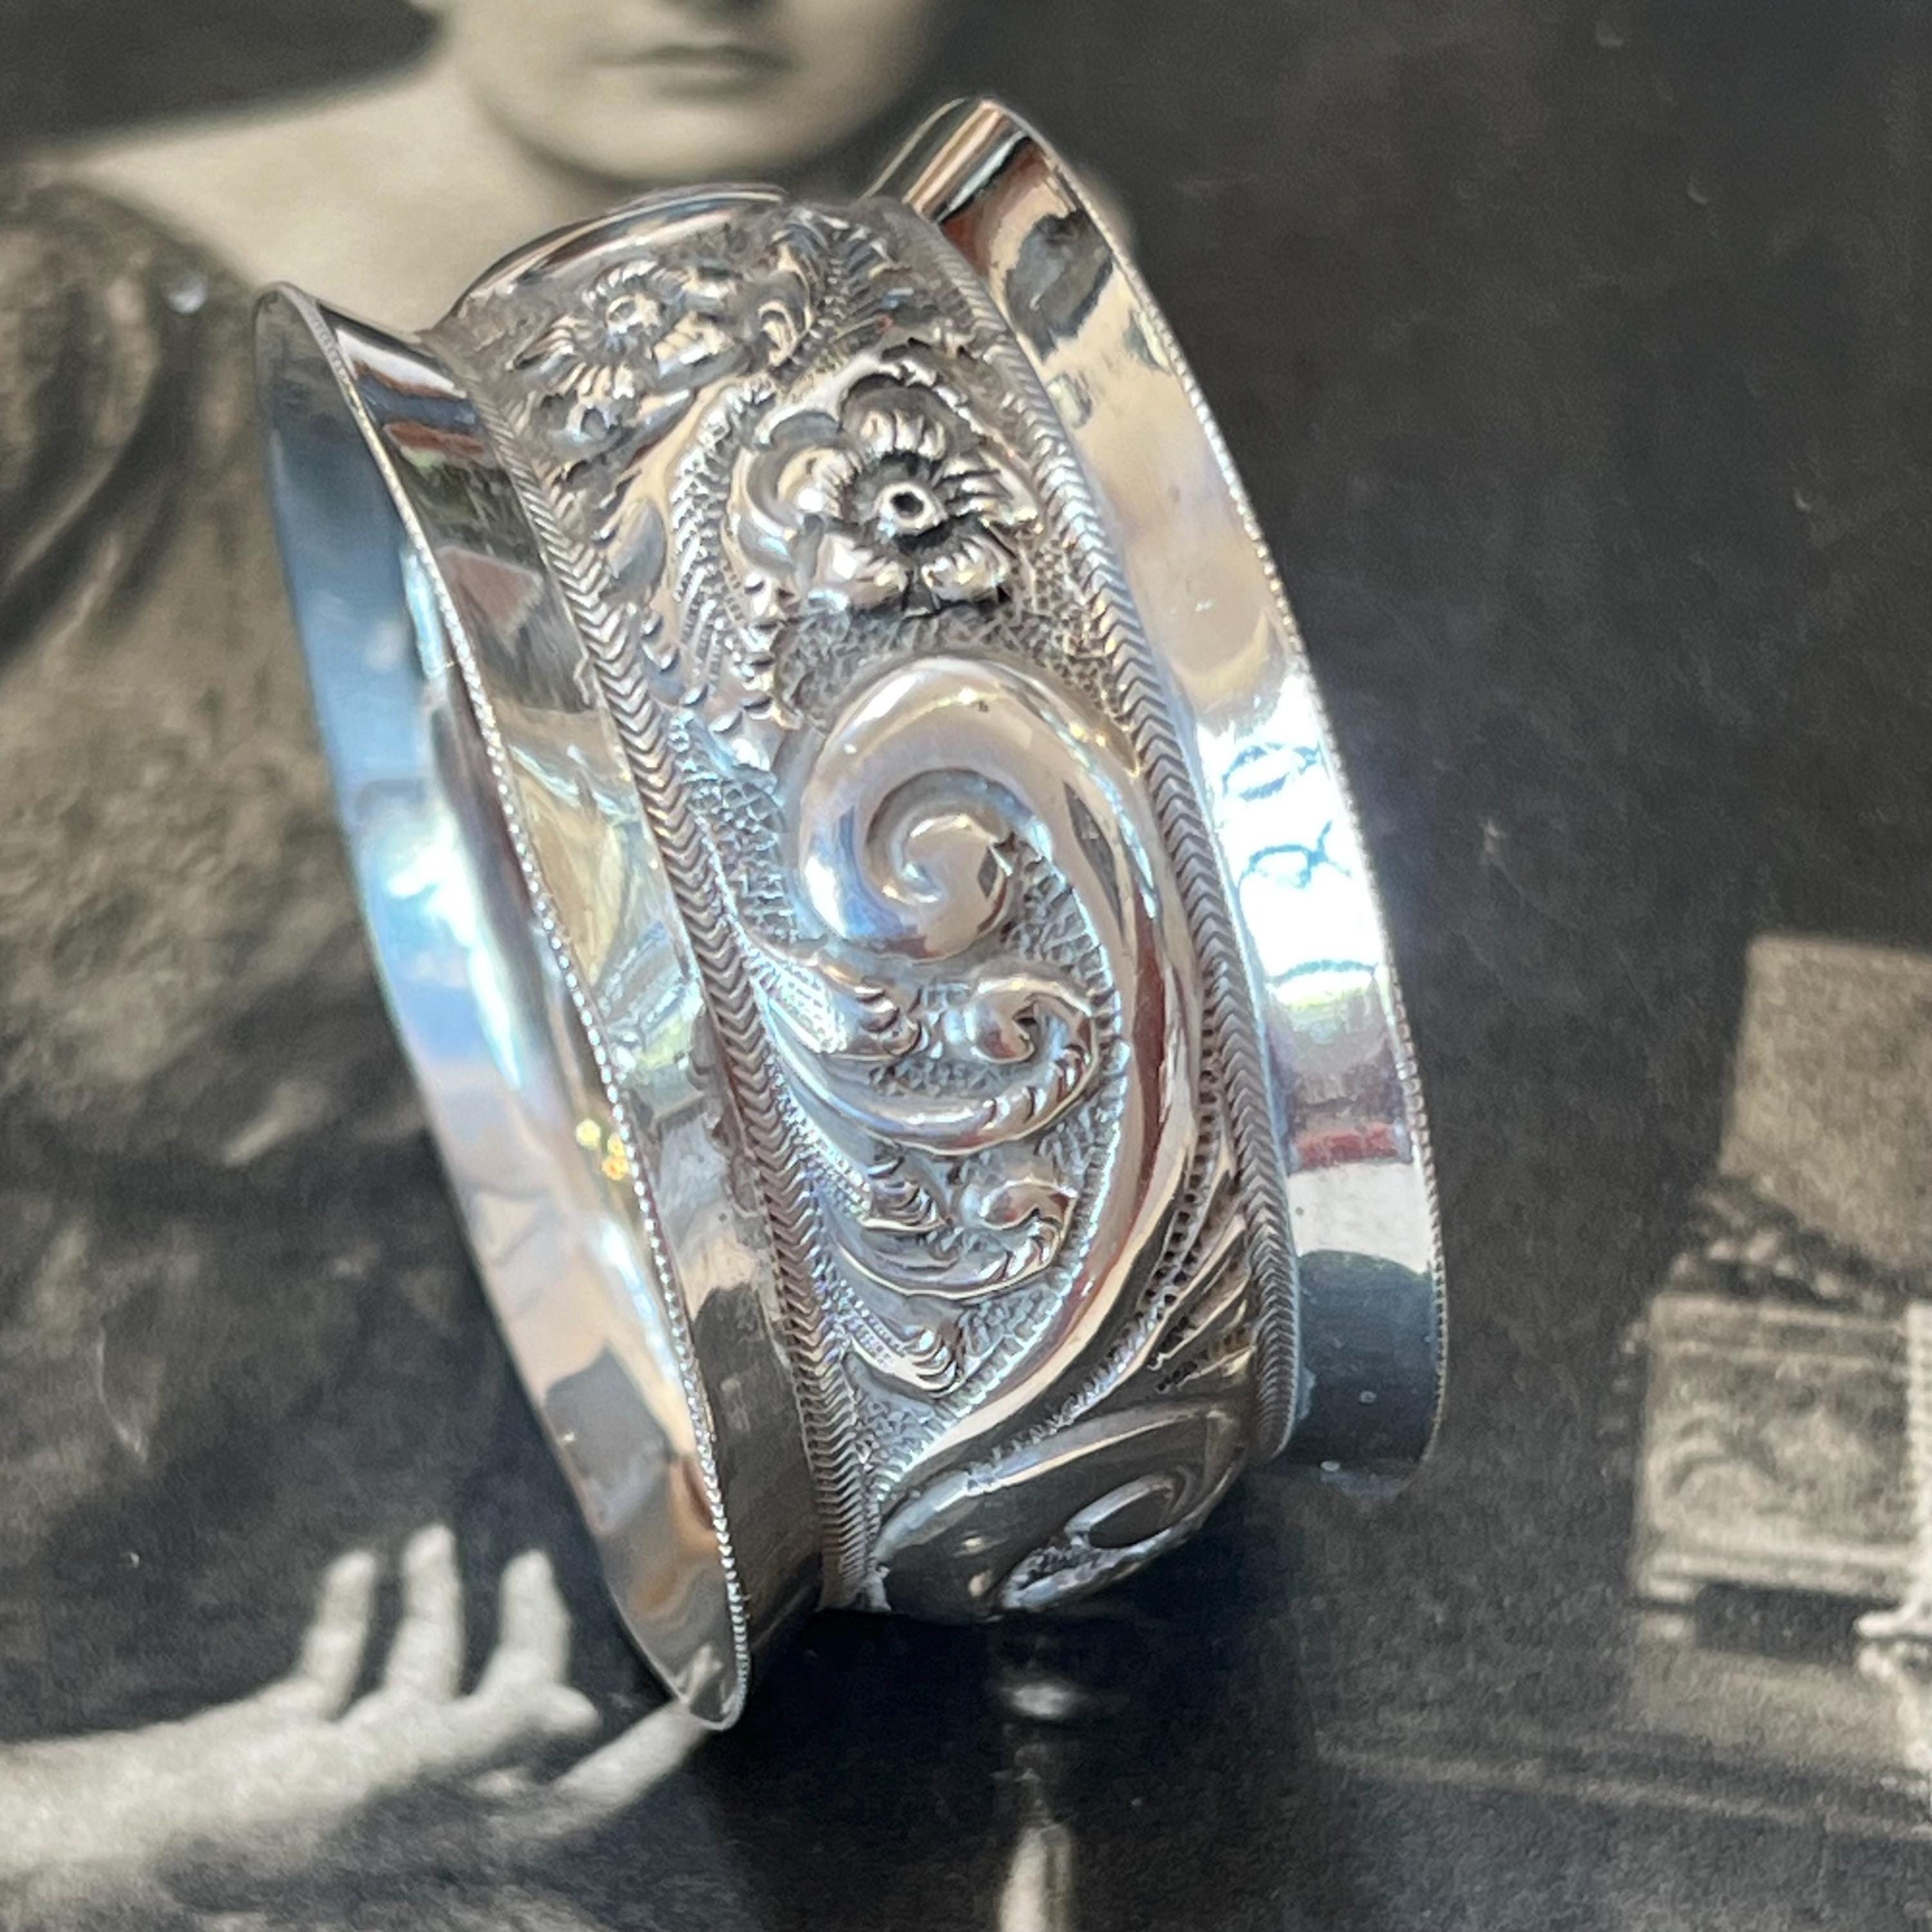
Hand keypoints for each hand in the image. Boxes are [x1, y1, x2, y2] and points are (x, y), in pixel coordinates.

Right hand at [0, 1527, 704, 1924]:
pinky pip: (344, 1661)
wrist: (144, 1833)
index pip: (593, 1786)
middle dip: (525, 1628)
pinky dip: (354, 1612)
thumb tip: (572, 1708)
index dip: (654, 1748)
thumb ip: (483, 1737)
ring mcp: (366, 1759)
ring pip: (425, 1669)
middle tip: (531, 1562)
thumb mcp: (392, 1780)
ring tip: (436, 1539)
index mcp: (472, 1813)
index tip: (709, 1690)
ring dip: (435, 1603)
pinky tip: (360, 1563)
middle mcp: (433, 1786)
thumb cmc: (276, 1825)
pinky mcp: (306, 1733)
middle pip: (508, 1697)